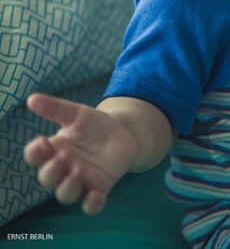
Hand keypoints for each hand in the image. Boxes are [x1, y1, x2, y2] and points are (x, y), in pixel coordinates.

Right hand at [24, 93, 138, 214]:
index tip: (43, 142)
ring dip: (68, 187)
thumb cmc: (95, 124)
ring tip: (78, 172)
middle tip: (64, 156)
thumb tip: (31, 98)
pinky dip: (91, 204)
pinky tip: (95, 196)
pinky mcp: (99, 188)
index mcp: (54, 149)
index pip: (35, 156)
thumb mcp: (77, 114)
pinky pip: (91, 205)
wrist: (125, 132)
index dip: (35, 152)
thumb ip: (56, 108)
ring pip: (66, 194)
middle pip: (48, 178)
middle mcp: (63, 169)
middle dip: (52, 170)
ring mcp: (81, 180)